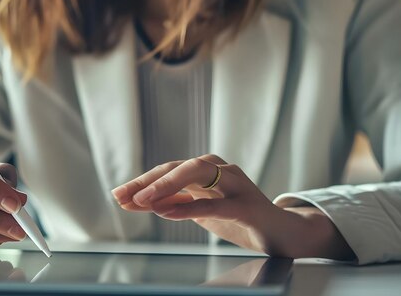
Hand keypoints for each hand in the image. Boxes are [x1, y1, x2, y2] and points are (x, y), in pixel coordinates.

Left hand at [112, 154, 354, 259]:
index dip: (141, 182)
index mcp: (207, 171)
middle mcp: (220, 171)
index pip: (168, 171)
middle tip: (123, 195)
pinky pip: (218, 203)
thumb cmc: (239, 218)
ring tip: (143, 200)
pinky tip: (169, 213)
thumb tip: (141, 202)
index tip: (117, 194)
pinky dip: (191, 207)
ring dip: (166, 186)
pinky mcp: (249, 205)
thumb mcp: (201, 211)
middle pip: (179, 166)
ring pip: (198, 173)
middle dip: (149, 180)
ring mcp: (236, 184)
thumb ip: (174, 204)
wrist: (282, 233)